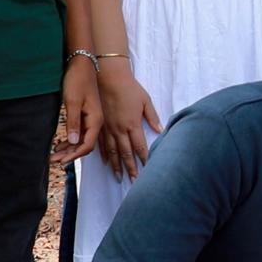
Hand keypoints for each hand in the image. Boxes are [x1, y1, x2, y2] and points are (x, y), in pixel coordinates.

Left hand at [54, 54, 102, 161]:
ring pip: (80, 139)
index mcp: (96, 120)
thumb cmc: (77, 80)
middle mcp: (95, 121)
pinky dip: (69, 140)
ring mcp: (90, 119)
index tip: (61, 161)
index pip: (87, 145)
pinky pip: (78, 132)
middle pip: (83, 144)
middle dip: (68, 154)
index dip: (74, 155)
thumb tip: (72, 142)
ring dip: (67, 148)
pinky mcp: (84, 115)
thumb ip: (73, 122)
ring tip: (53, 156)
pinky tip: (59, 144)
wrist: (81, 64)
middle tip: (52, 161)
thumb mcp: (73, 101)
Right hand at [95, 65, 158, 179]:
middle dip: (130, 169)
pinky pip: (102, 144)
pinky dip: (105, 155)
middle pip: (126, 154)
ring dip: (116, 166)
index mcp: (133, 124)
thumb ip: (153, 117)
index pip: (140, 147)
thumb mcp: (146, 101)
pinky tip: (106, 162)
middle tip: (133, 182)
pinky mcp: (100, 125)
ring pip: (113, 152)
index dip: (144, 160)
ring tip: (119, 178)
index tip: (148, 171)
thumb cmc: (130, 88)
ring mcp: (108, 128)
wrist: (109, 78)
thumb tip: (161, 130)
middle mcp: (120, 129)